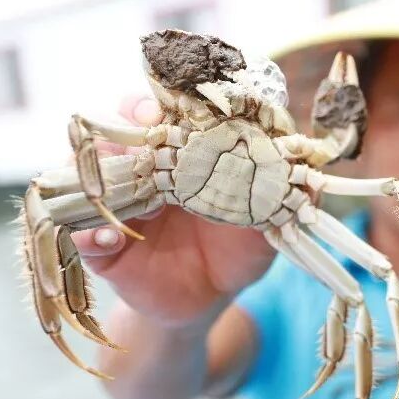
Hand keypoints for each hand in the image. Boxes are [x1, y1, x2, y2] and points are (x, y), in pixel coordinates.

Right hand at [69, 96, 275, 326]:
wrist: (207, 300)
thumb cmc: (237, 251)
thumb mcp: (266, 225)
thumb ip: (285, 199)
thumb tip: (317, 181)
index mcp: (184, 155)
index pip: (171, 112)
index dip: (174, 99)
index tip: (186, 99)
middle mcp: (145, 169)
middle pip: (123, 127)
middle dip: (131, 117)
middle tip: (148, 121)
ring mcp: (119, 204)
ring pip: (89, 172)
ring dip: (99, 170)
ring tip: (116, 175)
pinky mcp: (102, 246)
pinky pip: (81, 236)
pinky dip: (88, 236)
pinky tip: (104, 241)